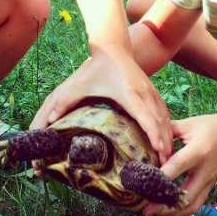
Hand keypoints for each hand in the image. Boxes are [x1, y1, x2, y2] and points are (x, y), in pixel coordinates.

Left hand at [30, 44, 173, 164]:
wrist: (114, 49)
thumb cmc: (97, 68)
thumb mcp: (80, 85)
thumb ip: (64, 101)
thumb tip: (48, 120)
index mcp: (128, 92)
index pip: (144, 115)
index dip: (153, 132)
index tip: (159, 149)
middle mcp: (144, 92)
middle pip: (159, 121)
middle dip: (164, 143)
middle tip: (166, 166)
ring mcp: (151, 92)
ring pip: (165, 118)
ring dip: (168, 138)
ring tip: (168, 161)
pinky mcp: (153, 93)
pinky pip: (164, 114)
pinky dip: (167, 130)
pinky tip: (166, 145)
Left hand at [143, 115, 216, 215]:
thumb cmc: (213, 127)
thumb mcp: (190, 124)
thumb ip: (168, 131)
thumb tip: (146, 136)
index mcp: (198, 151)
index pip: (178, 166)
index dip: (161, 176)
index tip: (144, 184)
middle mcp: (205, 171)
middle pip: (186, 195)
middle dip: (164, 205)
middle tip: (145, 210)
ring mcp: (208, 182)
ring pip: (192, 206)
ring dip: (172, 213)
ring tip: (153, 212)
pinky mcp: (209, 188)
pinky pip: (196, 204)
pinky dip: (181, 210)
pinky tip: (166, 209)